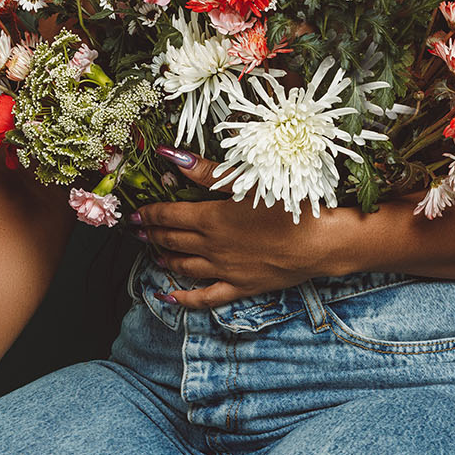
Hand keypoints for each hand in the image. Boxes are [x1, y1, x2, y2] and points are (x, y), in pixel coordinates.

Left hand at [134, 146, 345, 308]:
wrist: (319, 241)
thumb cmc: (288, 205)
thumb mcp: (247, 180)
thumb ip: (206, 171)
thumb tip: (171, 156)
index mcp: (211, 218)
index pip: (169, 216)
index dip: (149, 213)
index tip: (135, 212)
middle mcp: (211, 247)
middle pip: (172, 240)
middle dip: (152, 234)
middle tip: (138, 231)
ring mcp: (224, 270)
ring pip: (184, 266)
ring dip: (165, 259)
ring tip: (154, 254)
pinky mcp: (240, 287)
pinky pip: (205, 297)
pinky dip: (184, 298)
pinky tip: (170, 296)